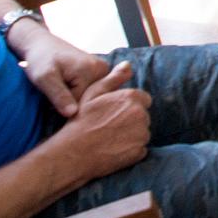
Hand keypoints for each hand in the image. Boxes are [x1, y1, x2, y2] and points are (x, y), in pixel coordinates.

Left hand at [15, 24, 112, 116]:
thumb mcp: (44, 77)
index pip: (81, 104)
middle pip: (89, 100)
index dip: (63, 106)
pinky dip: (78, 92)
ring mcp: (102, 70)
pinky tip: (66, 84)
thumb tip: (72, 113)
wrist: (40, 43)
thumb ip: (58, 95)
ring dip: (73, 97)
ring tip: (60, 85)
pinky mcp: (98, 71)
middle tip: (54, 88)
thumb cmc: (39, 59)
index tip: (50, 97)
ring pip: (89, 97)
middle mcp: (102, 69)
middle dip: (70, 101)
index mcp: (92, 70)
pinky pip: (90, 90)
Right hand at [53, 61, 151, 181]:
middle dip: (131, 120)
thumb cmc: (81, 121)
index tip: (115, 113)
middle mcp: (141, 114)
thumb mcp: (92, 94)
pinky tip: (114, 149)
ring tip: (111, 138)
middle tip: (110, 126)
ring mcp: (141, 134)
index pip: (143, 99)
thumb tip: (127, 65)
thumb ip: (113, 78)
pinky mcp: (139, 152)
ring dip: (132, 135)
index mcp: (131, 98)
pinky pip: (140, 149)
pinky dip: (131, 150)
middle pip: (143, 116)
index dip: (129, 106)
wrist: (74, 152)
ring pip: (142, 132)